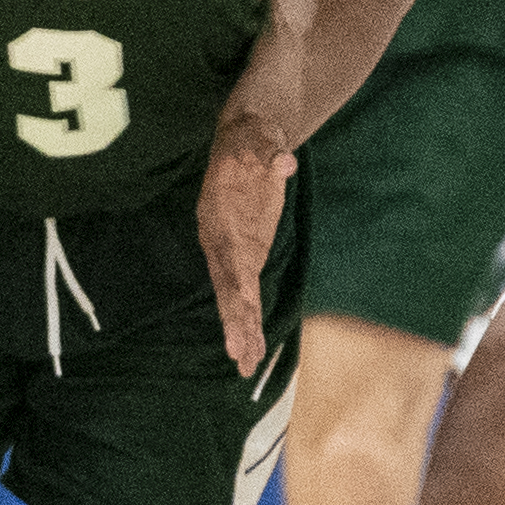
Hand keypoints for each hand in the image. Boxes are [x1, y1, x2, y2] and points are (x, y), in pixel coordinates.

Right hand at [198, 117, 295, 376]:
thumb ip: (269, 151)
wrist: (246, 138)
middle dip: (233, 321)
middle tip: (241, 356)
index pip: (228, 257)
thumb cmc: (252, 137)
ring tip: (248, 367)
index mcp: (219, 216)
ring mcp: (232, 251)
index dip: (234, 284)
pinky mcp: (246, 256)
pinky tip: (255, 351)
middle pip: (226, 287)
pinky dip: (250, 321)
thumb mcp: (260, 138)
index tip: (243, 309)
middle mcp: (220, 240)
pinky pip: (245, 294)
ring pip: (233, 298)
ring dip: (241, 331)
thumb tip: (285, 162)